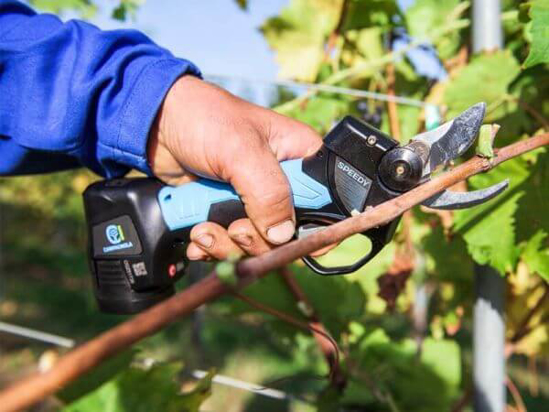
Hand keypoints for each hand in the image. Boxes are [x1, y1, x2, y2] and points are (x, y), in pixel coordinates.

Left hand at [148, 76, 322, 260]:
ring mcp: (254, 200)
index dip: (309, 229)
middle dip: (256, 241)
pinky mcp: (228, 211)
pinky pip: (230, 244)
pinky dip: (213, 247)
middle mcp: (282, 183)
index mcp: (301, 159)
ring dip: (228, 246)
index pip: (326, 206)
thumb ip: (268, 192)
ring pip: (256, 244)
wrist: (157, 124)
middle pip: (288, 235)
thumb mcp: (241, 151)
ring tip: (205, 231)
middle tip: (234, 228)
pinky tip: (197, 235)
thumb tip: (282, 235)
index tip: (283, 239)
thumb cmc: (204, 118)